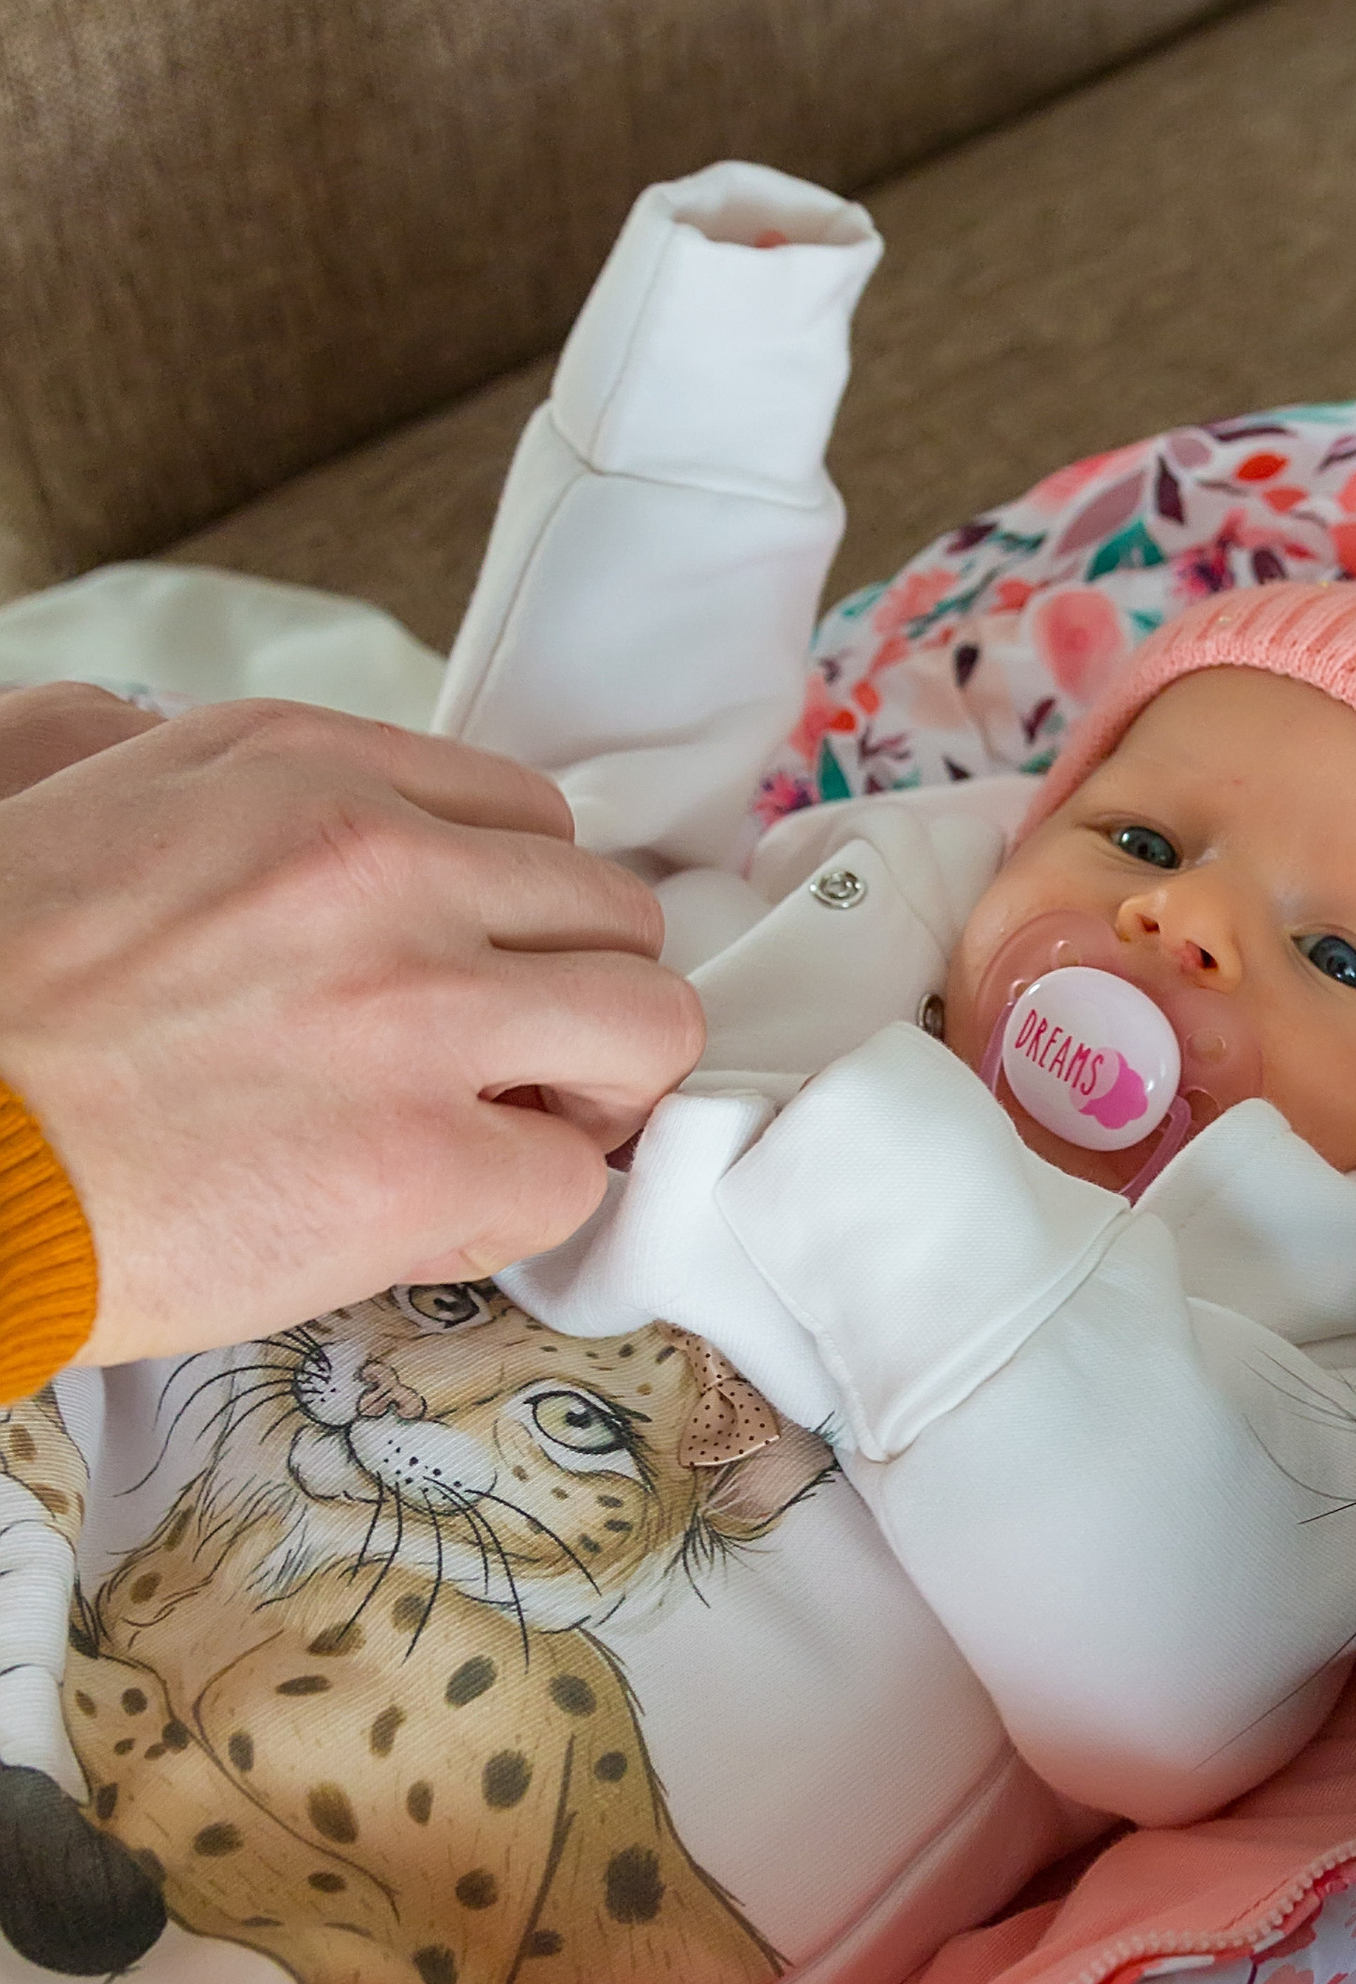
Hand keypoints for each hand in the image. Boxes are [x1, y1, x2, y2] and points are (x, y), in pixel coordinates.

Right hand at [0, 698, 706, 1360]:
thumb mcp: (80, 800)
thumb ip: (207, 780)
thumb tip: (297, 817)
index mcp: (293, 766)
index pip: (519, 816)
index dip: (510, 914)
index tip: (466, 971)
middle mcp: (378, 861)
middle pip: (610, 912)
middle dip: (569, 997)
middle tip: (497, 1067)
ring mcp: (414, 1009)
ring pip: (646, 1029)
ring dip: (590, 1094)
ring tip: (498, 1135)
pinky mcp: (422, 1159)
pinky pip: (575, 1181)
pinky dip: (519, 1210)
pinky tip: (427, 1218)